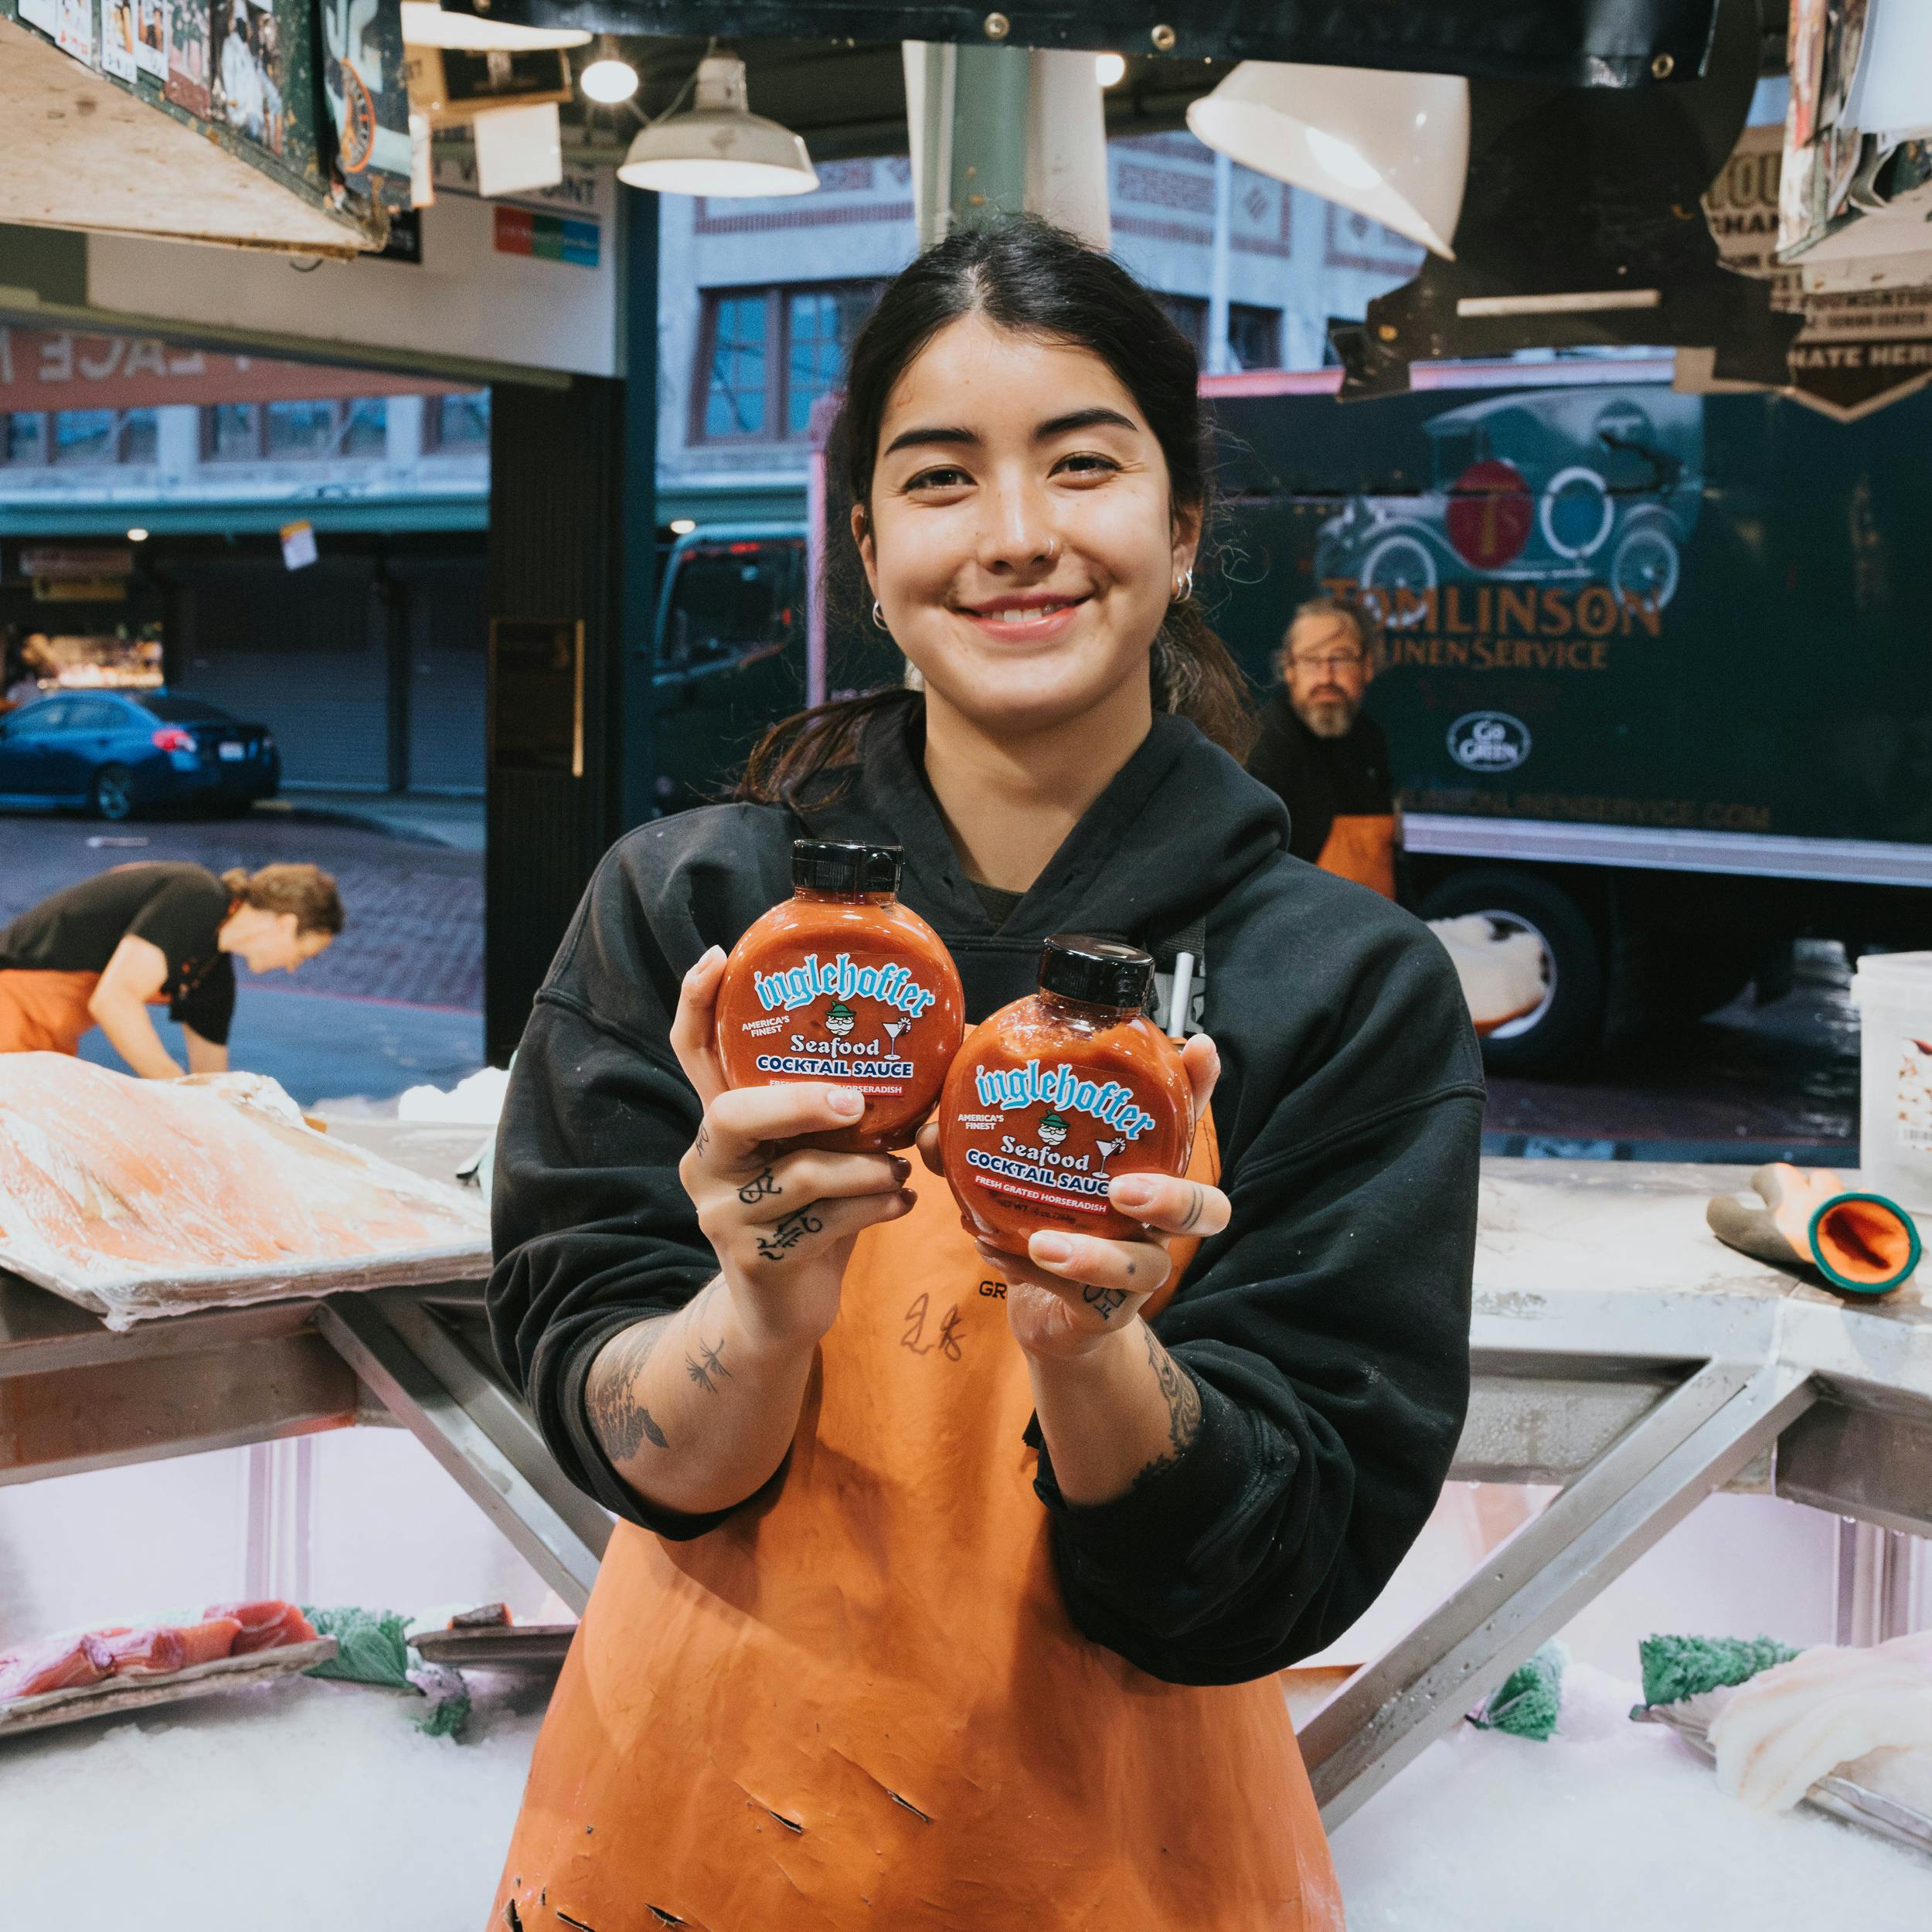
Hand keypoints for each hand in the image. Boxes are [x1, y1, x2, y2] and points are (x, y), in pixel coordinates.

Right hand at [671, 946, 915, 1349]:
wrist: (783, 1311)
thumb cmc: (812, 1210)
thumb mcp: (814, 1151)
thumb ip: (837, 1109)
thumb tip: (928, 1040)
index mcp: (720, 1123)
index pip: (693, 1053)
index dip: (696, 1004)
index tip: (717, 956)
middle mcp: (708, 1161)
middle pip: (732, 1112)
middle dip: (800, 1101)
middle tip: (859, 1103)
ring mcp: (723, 1214)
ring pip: (799, 1174)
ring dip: (867, 1170)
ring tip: (903, 1169)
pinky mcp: (754, 1258)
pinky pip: (823, 1223)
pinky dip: (875, 1208)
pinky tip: (902, 1204)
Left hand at [913, 1033, 1226, 1360]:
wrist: (1048, 1314)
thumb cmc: (1046, 1222)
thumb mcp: (1021, 1174)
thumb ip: (982, 1147)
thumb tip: (929, 1131)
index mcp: (1146, 1172)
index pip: (1187, 1124)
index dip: (1201, 1088)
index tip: (1200, 1048)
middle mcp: (1154, 1224)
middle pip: (1206, 1210)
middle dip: (1171, 1197)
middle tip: (1119, 1189)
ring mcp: (1137, 1274)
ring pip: (1147, 1268)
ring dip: (1095, 1256)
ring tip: (1043, 1243)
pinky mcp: (1106, 1314)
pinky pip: (1083, 1300)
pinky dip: (1032, 1274)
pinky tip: (994, 1252)